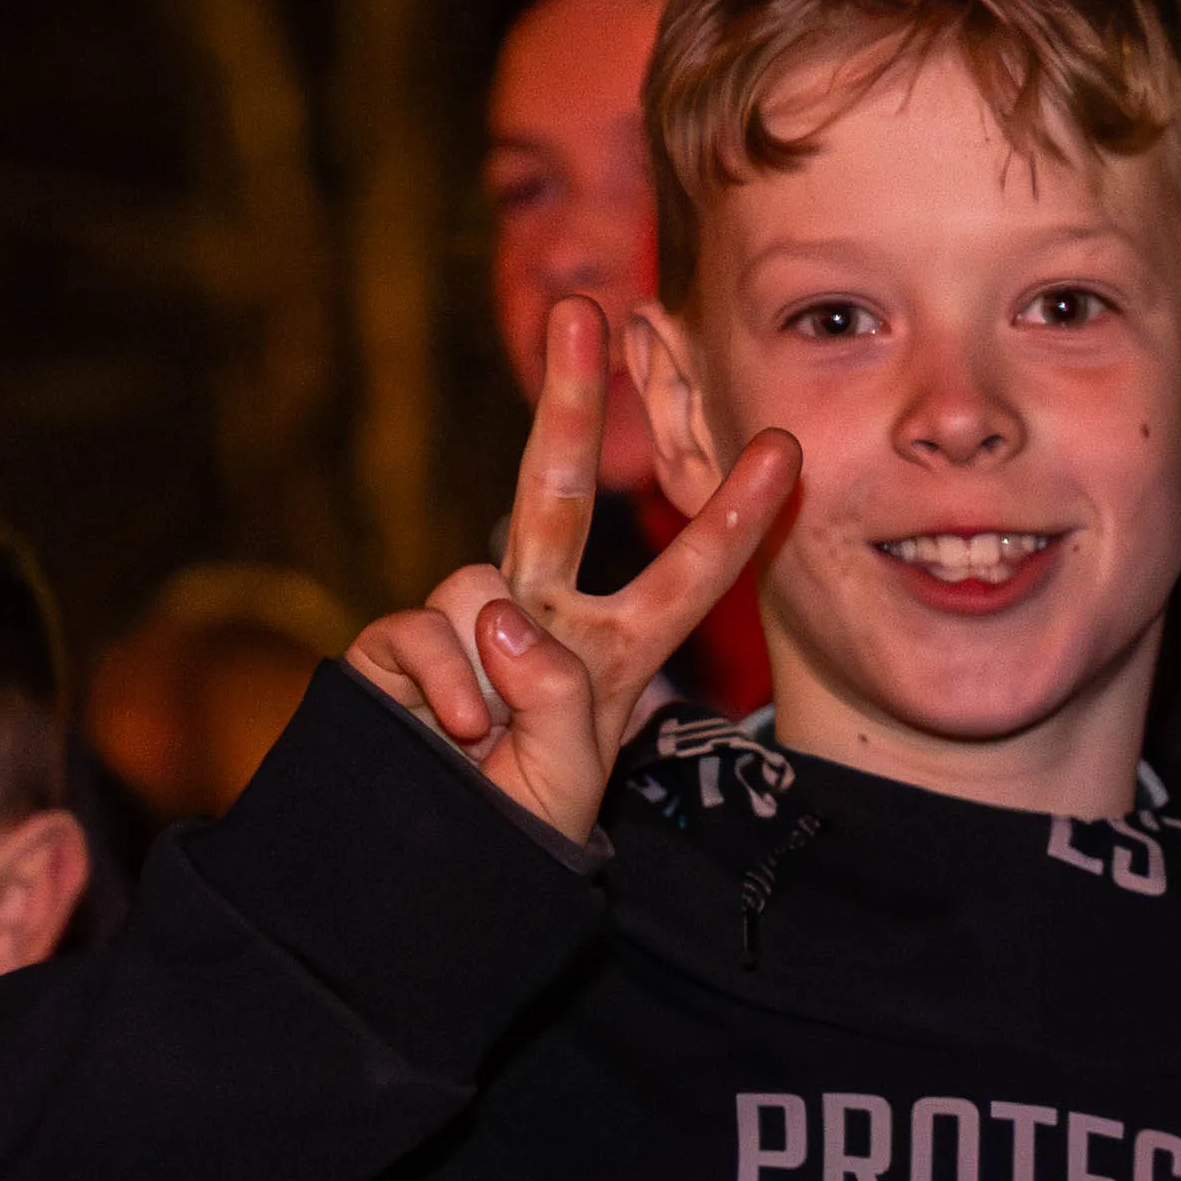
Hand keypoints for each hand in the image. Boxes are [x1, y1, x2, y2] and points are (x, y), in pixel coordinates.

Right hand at [343, 295, 796, 847]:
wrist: (421, 870)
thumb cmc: (511, 830)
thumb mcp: (570, 776)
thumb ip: (561, 698)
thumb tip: (505, 617)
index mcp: (611, 652)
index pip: (688, 575)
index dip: (734, 513)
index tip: (784, 447)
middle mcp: (543, 620)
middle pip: (559, 490)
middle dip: (571, 398)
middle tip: (588, 310)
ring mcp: (467, 626)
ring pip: (484, 586)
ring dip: (490, 672)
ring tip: (487, 740)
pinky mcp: (396, 644)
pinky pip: (424, 633)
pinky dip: (439, 691)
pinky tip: (446, 736)